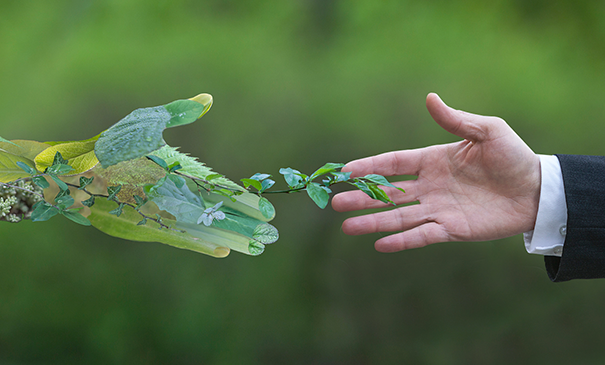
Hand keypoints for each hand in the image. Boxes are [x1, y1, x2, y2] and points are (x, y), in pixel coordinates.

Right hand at [331, 93, 540, 251]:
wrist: (537, 190)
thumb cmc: (513, 156)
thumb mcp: (487, 131)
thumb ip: (456, 120)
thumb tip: (430, 98)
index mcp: (433, 160)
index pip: (394, 163)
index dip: (369, 166)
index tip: (345, 170)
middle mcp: (430, 186)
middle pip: (388, 193)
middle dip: (361, 197)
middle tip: (335, 202)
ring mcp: (439, 208)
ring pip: (398, 216)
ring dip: (373, 221)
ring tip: (347, 227)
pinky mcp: (452, 229)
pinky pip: (422, 235)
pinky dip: (402, 240)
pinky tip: (380, 245)